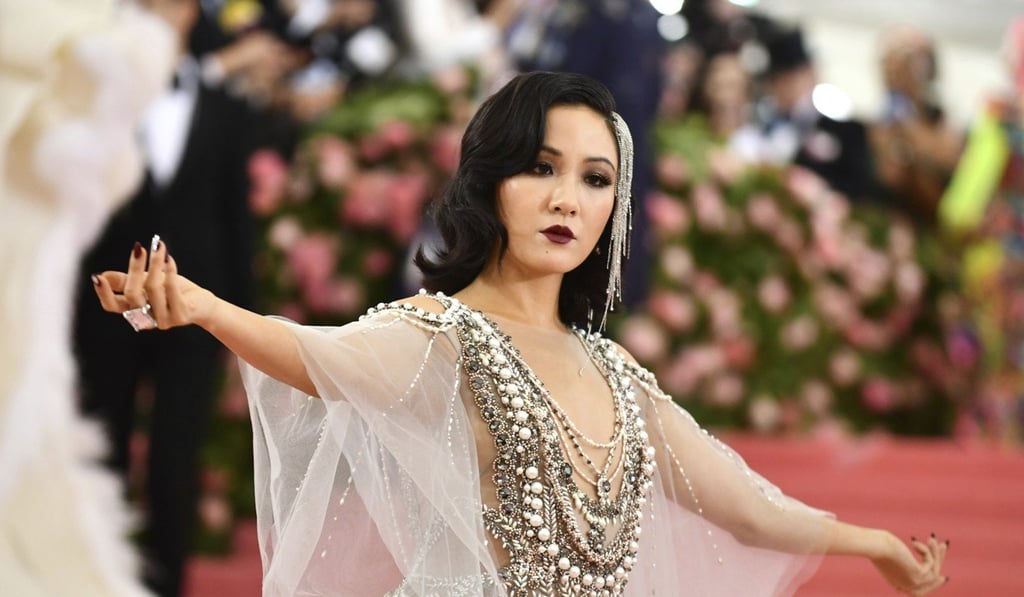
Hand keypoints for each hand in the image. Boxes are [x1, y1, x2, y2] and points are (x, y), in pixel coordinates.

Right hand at [92, 238, 218, 329]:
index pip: (112, 306)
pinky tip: (169, 258)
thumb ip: (126, 280)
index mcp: (134, 310)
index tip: (97, 277)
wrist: (203, 305)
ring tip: (159, 246)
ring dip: (155, 264)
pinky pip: (171, 290)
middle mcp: (146, 318)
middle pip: (131, 293)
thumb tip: (101, 275)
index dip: (103, 293)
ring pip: (152, 289)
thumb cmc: (174, 291)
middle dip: (134, 268)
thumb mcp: (147, 282)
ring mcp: (163, 320)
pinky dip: (170, 271)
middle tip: (139, 248)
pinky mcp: (180, 316)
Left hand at [872, 531, 947, 594]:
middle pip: (930, 580)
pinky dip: (925, 550)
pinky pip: (930, 562)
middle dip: (938, 562)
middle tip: (943, 546)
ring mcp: (912, 583)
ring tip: (931, 537)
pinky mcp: (917, 576)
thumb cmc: (878, 544)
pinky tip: (914, 542)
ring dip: (935, 553)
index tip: (943, 576)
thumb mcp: (892, 552)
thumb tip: (922, 557)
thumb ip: (903, 559)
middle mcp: (905, 586)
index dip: (933, 585)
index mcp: (897, 583)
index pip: (921, 590)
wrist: (875, 546)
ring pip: (933, 571)